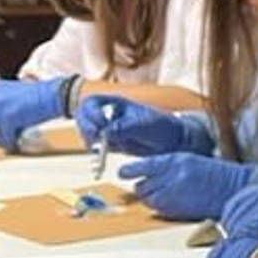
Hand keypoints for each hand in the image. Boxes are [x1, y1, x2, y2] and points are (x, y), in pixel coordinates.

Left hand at [0, 76, 67, 147]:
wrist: (57, 94)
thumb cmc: (44, 101)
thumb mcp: (19, 106)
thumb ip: (5, 117)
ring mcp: (0, 104)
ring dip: (2, 139)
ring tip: (8, 144)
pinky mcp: (8, 114)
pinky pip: (4, 135)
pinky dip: (10, 141)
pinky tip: (15, 143)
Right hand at [77, 96, 195, 156]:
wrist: (172, 142)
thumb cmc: (162, 127)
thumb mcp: (144, 125)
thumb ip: (124, 127)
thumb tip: (106, 132)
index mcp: (117, 103)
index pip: (93, 103)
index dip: (91, 113)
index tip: (100, 125)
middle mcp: (110, 114)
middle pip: (85, 116)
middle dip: (86, 127)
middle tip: (95, 139)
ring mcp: (110, 128)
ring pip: (88, 131)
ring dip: (90, 139)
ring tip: (100, 149)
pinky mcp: (112, 142)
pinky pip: (96, 145)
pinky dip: (96, 150)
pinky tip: (102, 154)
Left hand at [121, 152, 254, 219]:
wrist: (237, 188)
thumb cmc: (217, 175)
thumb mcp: (192, 161)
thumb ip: (169, 167)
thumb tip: (149, 175)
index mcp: (176, 159)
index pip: (143, 165)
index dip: (130, 170)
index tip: (123, 172)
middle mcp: (172, 175)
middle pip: (142, 185)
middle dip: (142, 188)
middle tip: (148, 189)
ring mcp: (176, 193)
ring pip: (148, 199)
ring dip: (151, 199)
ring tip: (163, 197)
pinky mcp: (180, 208)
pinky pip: (160, 210)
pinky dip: (160, 208)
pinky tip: (171, 205)